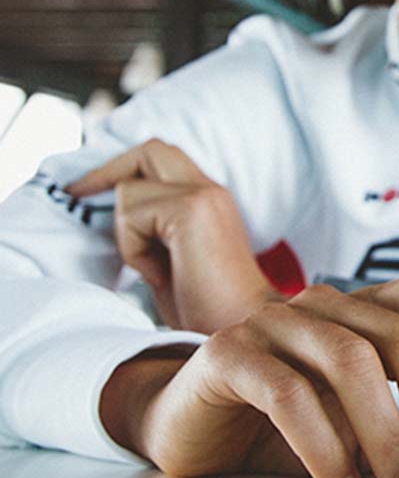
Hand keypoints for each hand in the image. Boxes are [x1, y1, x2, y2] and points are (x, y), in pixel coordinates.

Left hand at [67, 138, 276, 332]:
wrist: (241, 327)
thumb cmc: (207, 308)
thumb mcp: (174, 257)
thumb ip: (155, 227)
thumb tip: (115, 212)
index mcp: (210, 198)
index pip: (162, 158)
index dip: (123, 168)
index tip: (88, 188)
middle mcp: (210, 189)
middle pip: (150, 150)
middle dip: (108, 171)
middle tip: (78, 192)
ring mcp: (203, 195)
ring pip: (129, 189)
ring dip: (127, 233)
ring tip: (153, 268)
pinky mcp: (191, 209)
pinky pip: (132, 216)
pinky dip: (134, 249)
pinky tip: (160, 274)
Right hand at [101, 249, 398, 477]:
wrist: (188, 421)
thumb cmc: (283, 420)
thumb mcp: (356, 421)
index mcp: (369, 311)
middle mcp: (327, 304)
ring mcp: (276, 322)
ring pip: (355, 368)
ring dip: (391, 440)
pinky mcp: (232, 355)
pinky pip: (294, 399)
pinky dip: (330, 451)